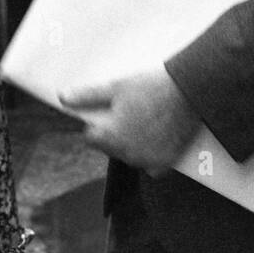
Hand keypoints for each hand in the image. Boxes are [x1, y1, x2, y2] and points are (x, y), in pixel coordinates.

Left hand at [60, 66, 201, 173]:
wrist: (191, 91)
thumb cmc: (151, 87)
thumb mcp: (116, 87)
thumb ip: (88, 96)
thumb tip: (63, 98)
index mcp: (112, 138)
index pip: (91, 138)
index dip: (98, 124)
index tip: (110, 110)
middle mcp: (128, 155)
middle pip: (111, 148)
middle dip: (116, 133)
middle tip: (131, 111)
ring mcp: (148, 161)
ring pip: (130, 156)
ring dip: (132, 144)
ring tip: (145, 120)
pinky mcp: (167, 163)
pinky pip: (152, 166)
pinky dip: (151, 155)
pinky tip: (157, 137)